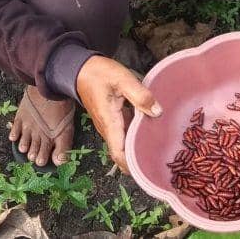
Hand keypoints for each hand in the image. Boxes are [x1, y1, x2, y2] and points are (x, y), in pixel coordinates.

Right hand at [76, 56, 161, 172]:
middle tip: (160, 162)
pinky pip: (122, 135)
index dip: (131, 165)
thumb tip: (157, 112)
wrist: (80, 69)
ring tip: (158, 151)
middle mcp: (107, 128)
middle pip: (121, 153)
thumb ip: (140, 95)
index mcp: (109, 121)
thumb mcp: (123, 79)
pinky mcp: (110, 121)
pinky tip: (150, 133)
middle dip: (137, 161)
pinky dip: (134, 138)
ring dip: (136, 150)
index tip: (147, 170)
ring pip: (122, 145)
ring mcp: (107, 126)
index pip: (118, 152)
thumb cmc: (100, 73)